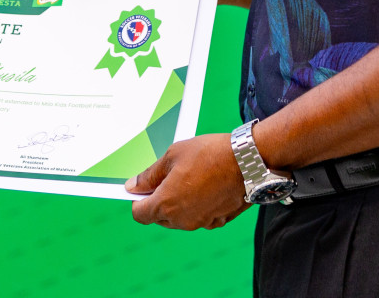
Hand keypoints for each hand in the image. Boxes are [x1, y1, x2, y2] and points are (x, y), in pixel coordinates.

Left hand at [126, 133, 250, 230]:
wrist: (246, 161)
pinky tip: (206, 188)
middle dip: (158, 201)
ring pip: (180, 219)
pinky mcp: (218, 222)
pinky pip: (199, 218)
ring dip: (178, 205)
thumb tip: (133, 186)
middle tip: (167, 179)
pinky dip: (197, 207)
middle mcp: (181, 220)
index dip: (138, 201)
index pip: (140, 214)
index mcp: (165, 204)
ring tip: (189, 180)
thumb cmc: (208, 155)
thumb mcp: (172, 156)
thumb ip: (150, 175)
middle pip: (159, 218)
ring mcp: (201, 223)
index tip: (143, 188)